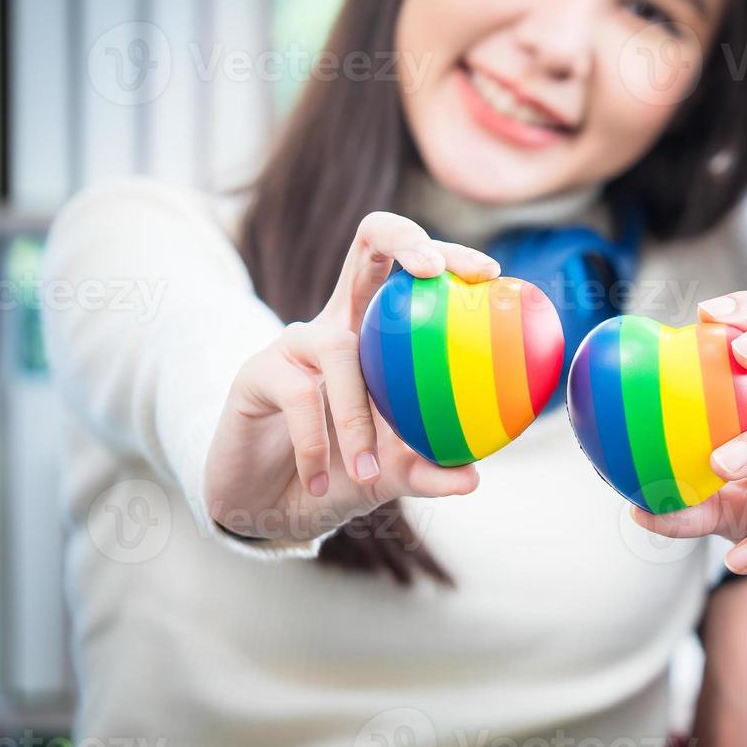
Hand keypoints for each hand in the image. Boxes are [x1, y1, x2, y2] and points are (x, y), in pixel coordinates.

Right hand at [203, 212, 499, 540]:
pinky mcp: (257, 371)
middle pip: (369, 246)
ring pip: (339, 349)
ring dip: (357, 419)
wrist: (265, 508)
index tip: (490, 274)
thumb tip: (474, 478)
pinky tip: (320, 484)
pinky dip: (316, 447)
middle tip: (434, 271)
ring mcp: (296, 341)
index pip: (411, 272)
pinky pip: (299, 397)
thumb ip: (429, 470)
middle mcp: (339, 323)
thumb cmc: (338, 478)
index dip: (448, 254)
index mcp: (378, 337)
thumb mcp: (390, 476)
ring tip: (370, 473)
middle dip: (403, 238)